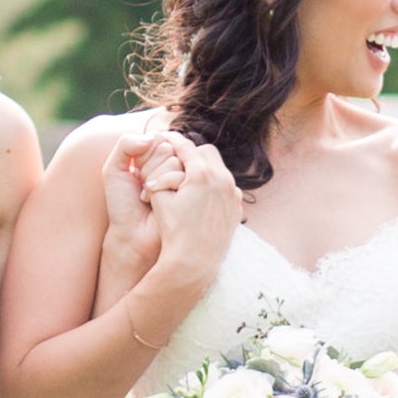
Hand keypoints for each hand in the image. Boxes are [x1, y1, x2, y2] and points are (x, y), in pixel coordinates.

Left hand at [97, 122, 180, 291]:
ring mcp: (183, 179)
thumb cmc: (122, 204)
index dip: (141, 155)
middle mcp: (172, 165)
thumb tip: (153, 135)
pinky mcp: (191, 192)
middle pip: (166, 147)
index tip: (134, 174)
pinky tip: (154, 202)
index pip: (155, 138)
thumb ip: (126, 143)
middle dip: (147, 168)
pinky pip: (180, 174)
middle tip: (142, 187)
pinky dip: (160, 187)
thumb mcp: (114, 169)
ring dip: (153, 179)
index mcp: (156, 157)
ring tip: (147, 197)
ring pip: (173, 160)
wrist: (130, 233)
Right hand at [137, 136, 244, 299]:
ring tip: (189, 175)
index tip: (164, 137)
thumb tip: (161, 152)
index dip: (173, 139)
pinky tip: (202, 194)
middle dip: (192, 152)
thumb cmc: (173, 230)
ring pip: (219, 168)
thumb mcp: (160, 197)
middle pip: (206, 152)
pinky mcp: (237, 206)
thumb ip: (160, 170)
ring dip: (204, 168)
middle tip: (177, 156)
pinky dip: (214, 184)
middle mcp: (222, 180)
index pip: (185, 147)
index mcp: (201, 174)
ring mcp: (233, 193)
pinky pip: (226, 186)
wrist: (195, 261)